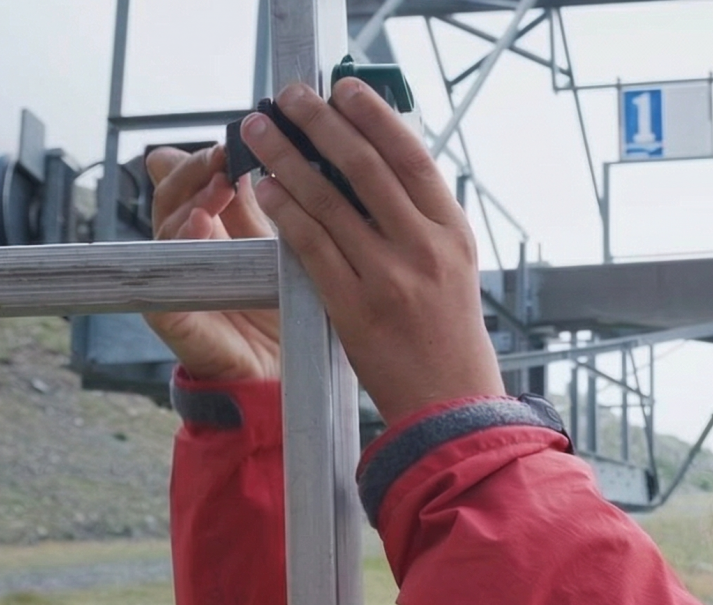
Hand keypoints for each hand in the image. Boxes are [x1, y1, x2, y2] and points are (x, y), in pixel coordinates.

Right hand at [143, 146, 281, 381]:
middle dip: (195, 172)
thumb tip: (259, 155)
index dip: (200, 161)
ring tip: (217, 188)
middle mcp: (183, 251)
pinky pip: (161, 274)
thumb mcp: (275, 250)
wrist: (286, 375)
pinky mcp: (169, 313)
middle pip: (170, 196)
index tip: (229, 145)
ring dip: (190, 201)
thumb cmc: (284, 313)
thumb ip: (258, 208)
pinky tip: (199, 226)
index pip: (187, 182)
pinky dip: (178, 246)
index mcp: (206, 230)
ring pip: (163, 227)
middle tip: (223, 160)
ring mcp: (172, 280)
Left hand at [240, 79, 503, 422]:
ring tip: (259, 133)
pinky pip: (311, 247)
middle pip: (366, 168)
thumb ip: (422, 222)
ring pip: (330, 202)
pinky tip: (265, 189)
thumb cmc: (449, 338)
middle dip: (321, 124)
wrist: (451, 407)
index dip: (375, 117)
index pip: (412, 158)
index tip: (344, 89)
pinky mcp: (354, 309)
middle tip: (290, 97)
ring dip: (287, 159)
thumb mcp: (453, 269)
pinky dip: (285, 212)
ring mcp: (390, 279)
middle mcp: (425, 250)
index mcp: (454, 234)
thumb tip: (374, 166)